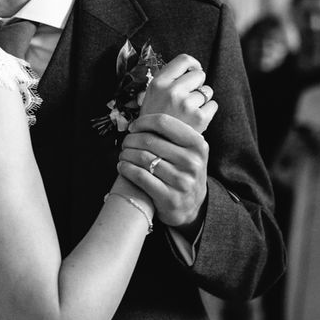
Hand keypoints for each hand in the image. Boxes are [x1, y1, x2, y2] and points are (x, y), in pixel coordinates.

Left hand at [117, 113, 209, 236]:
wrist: (191, 206)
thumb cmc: (183, 171)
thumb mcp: (189, 150)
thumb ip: (173, 134)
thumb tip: (142, 114)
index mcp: (198, 144)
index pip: (163, 122)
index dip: (143, 122)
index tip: (133, 127)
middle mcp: (192, 162)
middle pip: (149, 140)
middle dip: (130, 140)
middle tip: (124, 143)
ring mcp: (182, 181)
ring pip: (142, 158)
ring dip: (125, 155)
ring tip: (122, 155)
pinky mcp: (169, 197)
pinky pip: (139, 176)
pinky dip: (126, 169)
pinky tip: (122, 167)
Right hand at [139, 54, 216, 133]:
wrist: (155, 146)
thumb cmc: (154, 119)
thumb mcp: (151, 95)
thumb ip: (168, 80)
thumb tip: (193, 67)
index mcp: (158, 83)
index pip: (184, 60)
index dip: (192, 64)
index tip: (192, 72)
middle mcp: (172, 91)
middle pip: (199, 74)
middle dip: (197, 85)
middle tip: (188, 97)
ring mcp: (186, 104)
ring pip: (207, 91)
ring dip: (202, 99)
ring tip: (188, 111)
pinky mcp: (199, 117)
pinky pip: (213, 105)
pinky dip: (207, 111)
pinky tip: (194, 119)